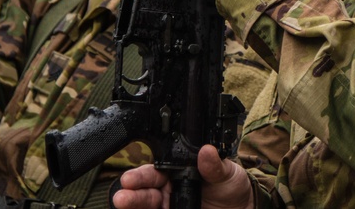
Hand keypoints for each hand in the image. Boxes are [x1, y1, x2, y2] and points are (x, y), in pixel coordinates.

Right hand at [112, 145, 253, 208]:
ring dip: (133, 204)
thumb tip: (207, 150)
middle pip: (146, 190)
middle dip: (132, 192)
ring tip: (122, 203)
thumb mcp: (227, 173)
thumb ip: (215, 165)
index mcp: (179, 171)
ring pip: (147, 205)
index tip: (130, 179)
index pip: (156, 171)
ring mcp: (170, 205)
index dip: (142, 175)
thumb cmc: (232, 187)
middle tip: (122, 195)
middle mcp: (170, 188)